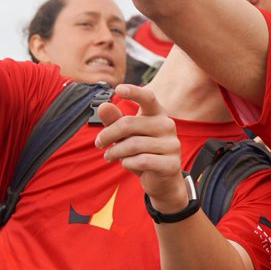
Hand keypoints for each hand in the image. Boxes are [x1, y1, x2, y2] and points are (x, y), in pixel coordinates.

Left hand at [95, 83, 186, 208]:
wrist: (162, 180)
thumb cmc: (142, 152)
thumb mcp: (126, 136)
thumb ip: (115, 120)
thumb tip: (103, 105)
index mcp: (158, 114)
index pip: (148, 98)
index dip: (134, 92)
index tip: (118, 89)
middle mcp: (168, 125)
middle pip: (129, 124)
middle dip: (108, 134)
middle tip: (98, 143)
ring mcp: (172, 145)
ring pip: (133, 145)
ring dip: (115, 152)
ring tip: (110, 156)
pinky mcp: (171, 163)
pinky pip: (141, 161)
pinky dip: (127, 163)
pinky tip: (126, 164)